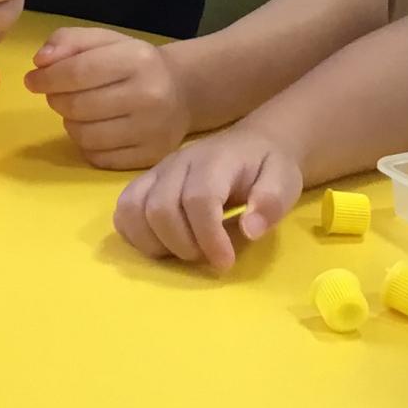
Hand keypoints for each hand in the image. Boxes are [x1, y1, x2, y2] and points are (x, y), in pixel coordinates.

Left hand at [27, 27, 190, 169]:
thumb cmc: (134, 63)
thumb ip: (69, 41)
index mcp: (137, 59)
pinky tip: (95, 129)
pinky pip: (98, 158)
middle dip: (56, 99)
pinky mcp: (149, 157)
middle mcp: (149, 96)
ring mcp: (151, 131)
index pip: (78, 71)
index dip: (47, 78)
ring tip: (79, 110)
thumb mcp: (105, 41)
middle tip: (57, 94)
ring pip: (84, 135)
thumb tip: (40, 62)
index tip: (32, 80)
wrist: (182, 91)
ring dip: (70, 123)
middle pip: (77, 106)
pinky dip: (87, 144)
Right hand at [112, 125, 304, 270]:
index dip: (209, 237)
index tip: (225, 262)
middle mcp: (178, 163)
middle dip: (183, 245)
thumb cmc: (266, 167)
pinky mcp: (144, 183)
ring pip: (133, 209)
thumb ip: (271, 203)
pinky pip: (123, 210)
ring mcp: (157, 172)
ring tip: (184, 251)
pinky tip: (162, 244)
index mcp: (215, 161)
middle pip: (161, 208)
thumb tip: (250, 230)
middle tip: (208, 256)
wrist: (250, 145)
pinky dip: (135, 235)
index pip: (199, 199)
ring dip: (155, 243)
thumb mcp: (284, 180)